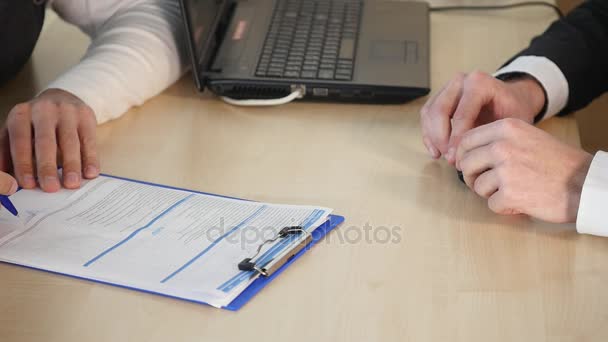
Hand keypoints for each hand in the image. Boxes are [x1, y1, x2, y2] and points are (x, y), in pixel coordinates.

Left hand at [0, 89, 99, 192]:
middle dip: (47, 166)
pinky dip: (91, 158)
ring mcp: (67, 111)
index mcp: (21, 114)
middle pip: (45, 141)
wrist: (62, 98)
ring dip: (71, 165)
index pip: (20, 140)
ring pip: (70, 141)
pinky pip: (89, 140)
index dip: (24, 163)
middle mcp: (44, 109)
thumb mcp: (18, 131)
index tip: (28, 184)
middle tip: (51, 187)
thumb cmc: (36, 123)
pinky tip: (91, 173)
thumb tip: (5, 179)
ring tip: (72, 184)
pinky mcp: (86, 116)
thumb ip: (8, 152)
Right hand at [420, 71, 545, 163]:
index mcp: (480, 83)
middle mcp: (461, 81)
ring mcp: (448, 88)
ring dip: (433, 138)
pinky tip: (436, 150)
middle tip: (450, 158)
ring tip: (443, 155)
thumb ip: (491, 135)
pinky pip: (426, 116)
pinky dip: (429, 135)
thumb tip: (470, 154)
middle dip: (441, 139)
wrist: (512, 99)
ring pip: (429, 114)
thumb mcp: (511, 122)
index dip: (457, 139)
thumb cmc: (513, 109)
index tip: (458, 158)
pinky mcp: (439, 97)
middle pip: (439, 111)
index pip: (461, 114)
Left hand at [455, 118, 592, 222]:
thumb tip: (465, 154)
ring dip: (490, 194)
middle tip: (487, 185)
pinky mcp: (509, 193)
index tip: (468, 166)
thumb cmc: (557, 163)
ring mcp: (505, 169)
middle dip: (472, 177)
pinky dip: (503, 207)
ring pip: (476, 186)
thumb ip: (498, 141)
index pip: (466, 140)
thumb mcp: (527, 137)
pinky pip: (491, 204)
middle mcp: (502, 145)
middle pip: (466, 163)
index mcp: (506, 128)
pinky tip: (519, 202)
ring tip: (510, 192)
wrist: (584, 183)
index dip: (463, 156)